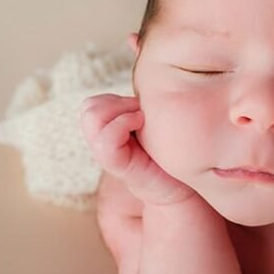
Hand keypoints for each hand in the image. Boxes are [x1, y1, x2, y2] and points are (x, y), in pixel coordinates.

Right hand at [80, 93, 194, 205]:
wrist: (185, 186)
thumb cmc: (174, 155)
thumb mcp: (156, 124)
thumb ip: (142, 107)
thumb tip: (144, 87)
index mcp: (109, 131)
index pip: (93, 104)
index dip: (116, 99)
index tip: (142, 108)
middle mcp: (104, 142)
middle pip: (88, 107)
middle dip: (116, 102)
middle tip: (140, 113)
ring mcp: (109, 155)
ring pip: (91, 116)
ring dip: (120, 110)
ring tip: (141, 120)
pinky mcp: (119, 167)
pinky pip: (105, 139)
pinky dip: (123, 123)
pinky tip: (142, 126)